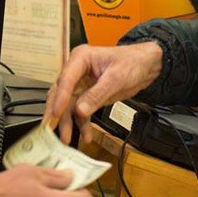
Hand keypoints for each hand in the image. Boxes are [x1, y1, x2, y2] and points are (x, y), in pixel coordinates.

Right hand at [44, 42, 162, 144]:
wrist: (146, 65)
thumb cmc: (132, 62)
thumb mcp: (116, 78)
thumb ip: (97, 94)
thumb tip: (80, 110)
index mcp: (81, 58)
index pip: (65, 79)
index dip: (60, 98)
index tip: (56, 114)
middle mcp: (76, 70)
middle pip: (61, 94)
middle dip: (57, 114)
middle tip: (51, 130)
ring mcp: (81, 84)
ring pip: (68, 106)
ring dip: (68, 122)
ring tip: (68, 138)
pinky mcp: (87, 95)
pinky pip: (80, 111)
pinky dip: (81, 123)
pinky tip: (85, 134)